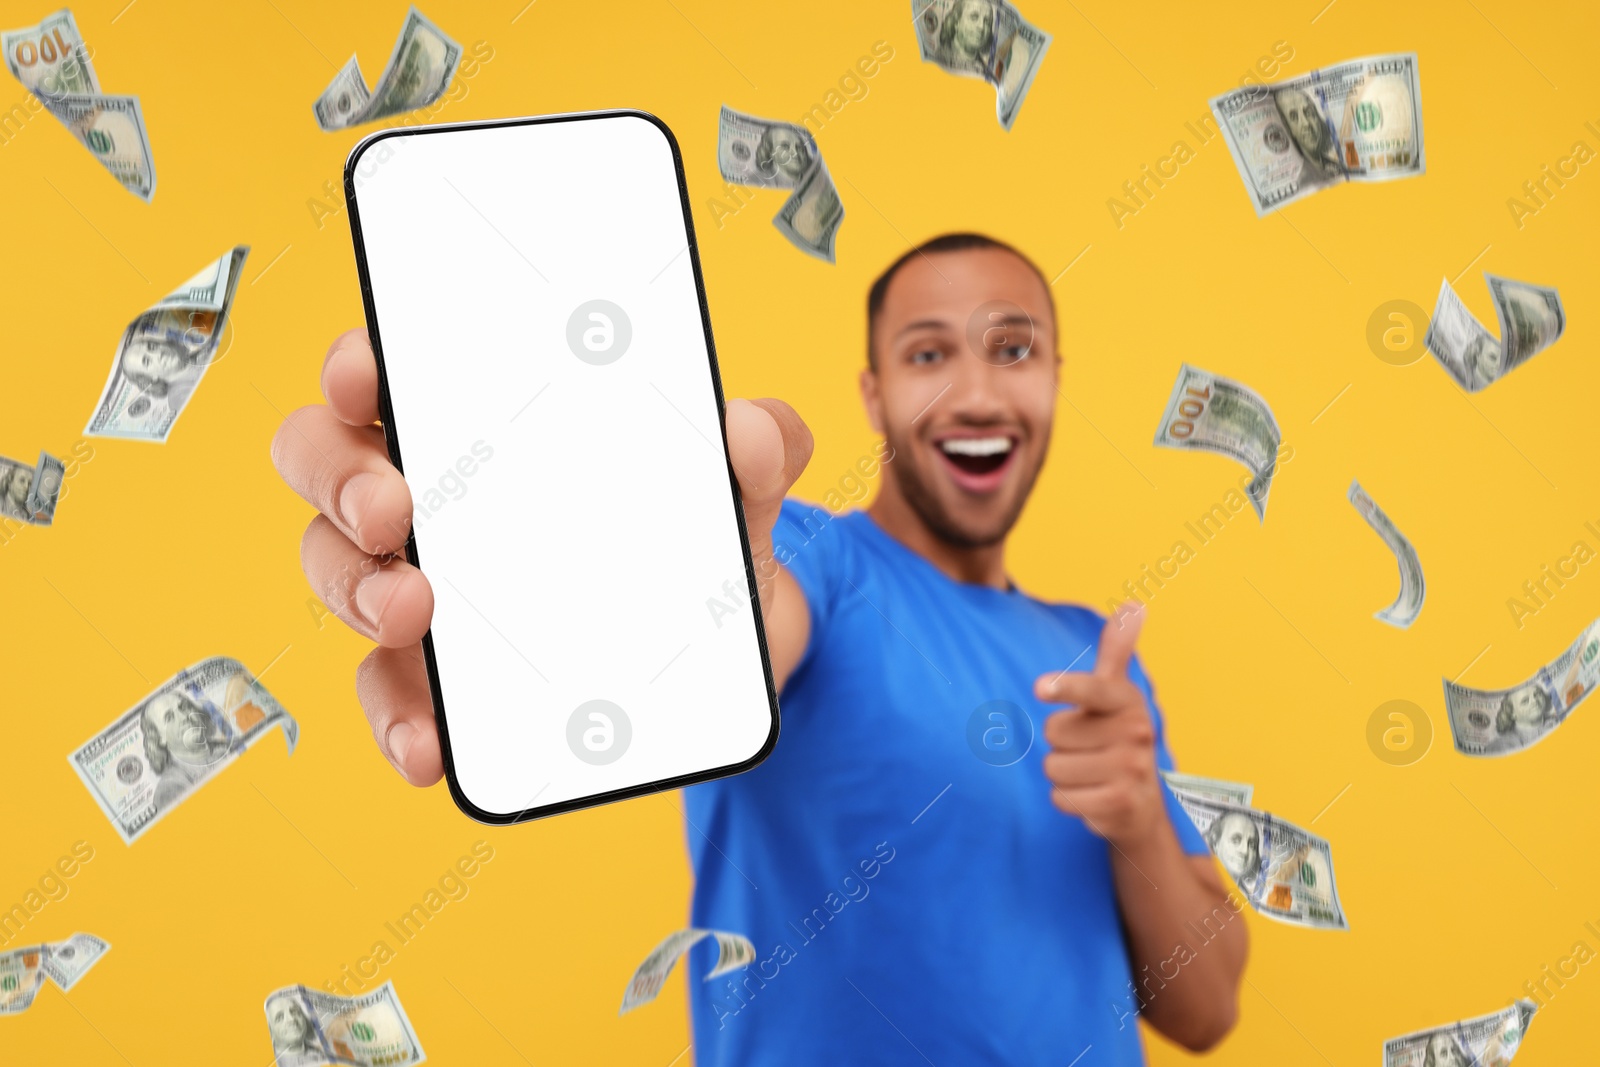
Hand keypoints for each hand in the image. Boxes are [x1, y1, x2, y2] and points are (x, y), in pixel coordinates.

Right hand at [271, 329, 812, 784]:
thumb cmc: (697, 539)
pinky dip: (397, 718)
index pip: (394, 370)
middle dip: (341, 476)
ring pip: (339, 573)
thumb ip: (760, 448)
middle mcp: (434, 496)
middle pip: (328, 461)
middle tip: (394, 505)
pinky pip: (390, 693)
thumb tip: (753, 433)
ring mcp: (424, 586)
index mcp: (486, 420)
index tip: (368, 367)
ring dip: (358, 590)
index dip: (362, 361)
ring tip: (415, 612)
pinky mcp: (436, 678)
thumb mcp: (739, 490)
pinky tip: (430, 743)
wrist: (729, 656)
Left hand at [1035, 604, 1165, 847]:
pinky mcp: (1118, 804)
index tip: (1040, 686)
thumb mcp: (1118, 694)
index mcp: (1127, 700)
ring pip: (1053, 766)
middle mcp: (1134, 732)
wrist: (1143, 802)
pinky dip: (1067, 799)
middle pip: (1053, 732)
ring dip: (1063, 772)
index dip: (1066, 687)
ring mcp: (1129, 770)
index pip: (1092, 690)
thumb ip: (1117, 651)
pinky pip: (1060, 797)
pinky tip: (1091, 795)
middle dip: (1062, 742)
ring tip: (1090, 772)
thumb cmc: (1118, 736)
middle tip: (1089, 748)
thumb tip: (1136, 604)